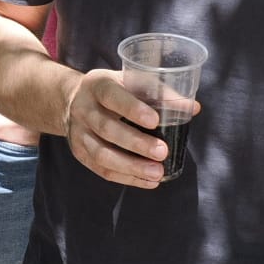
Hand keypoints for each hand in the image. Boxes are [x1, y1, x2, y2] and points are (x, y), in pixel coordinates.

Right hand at [59, 68, 190, 188]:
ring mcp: (78, 133)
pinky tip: (148, 181)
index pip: (112, 97)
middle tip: (163, 152)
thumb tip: (193, 108)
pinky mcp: (80, 153)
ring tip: (157, 173)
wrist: (71, 99)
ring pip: (101, 154)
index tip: (155, 121)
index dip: (132, 109)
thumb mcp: (130, 81)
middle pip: (107, 129)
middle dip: (136, 143)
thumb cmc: (113, 90)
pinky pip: (102, 170)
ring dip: (131, 167)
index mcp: (97, 85)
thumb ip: (160, 92)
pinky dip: (126, 178)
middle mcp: (83, 109)